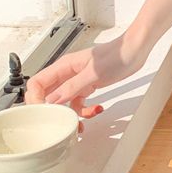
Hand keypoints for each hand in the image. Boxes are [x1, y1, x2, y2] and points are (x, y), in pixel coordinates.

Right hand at [24, 32, 146, 132]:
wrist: (136, 50)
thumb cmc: (117, 54)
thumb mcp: (94, 73)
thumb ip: (73, 87)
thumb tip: (52, 100)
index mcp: (64, 67)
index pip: (37, 84)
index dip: (35, 99)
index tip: (44, 112)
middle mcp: (68, 73)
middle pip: (48, 95)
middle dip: (52, 111)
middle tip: (61, 121)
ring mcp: (78, 80)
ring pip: (64, 102)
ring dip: (70, 114)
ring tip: (80, 122)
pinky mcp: (89, 85)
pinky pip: (79, 103)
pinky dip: (85, 110)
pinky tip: (96, 109)